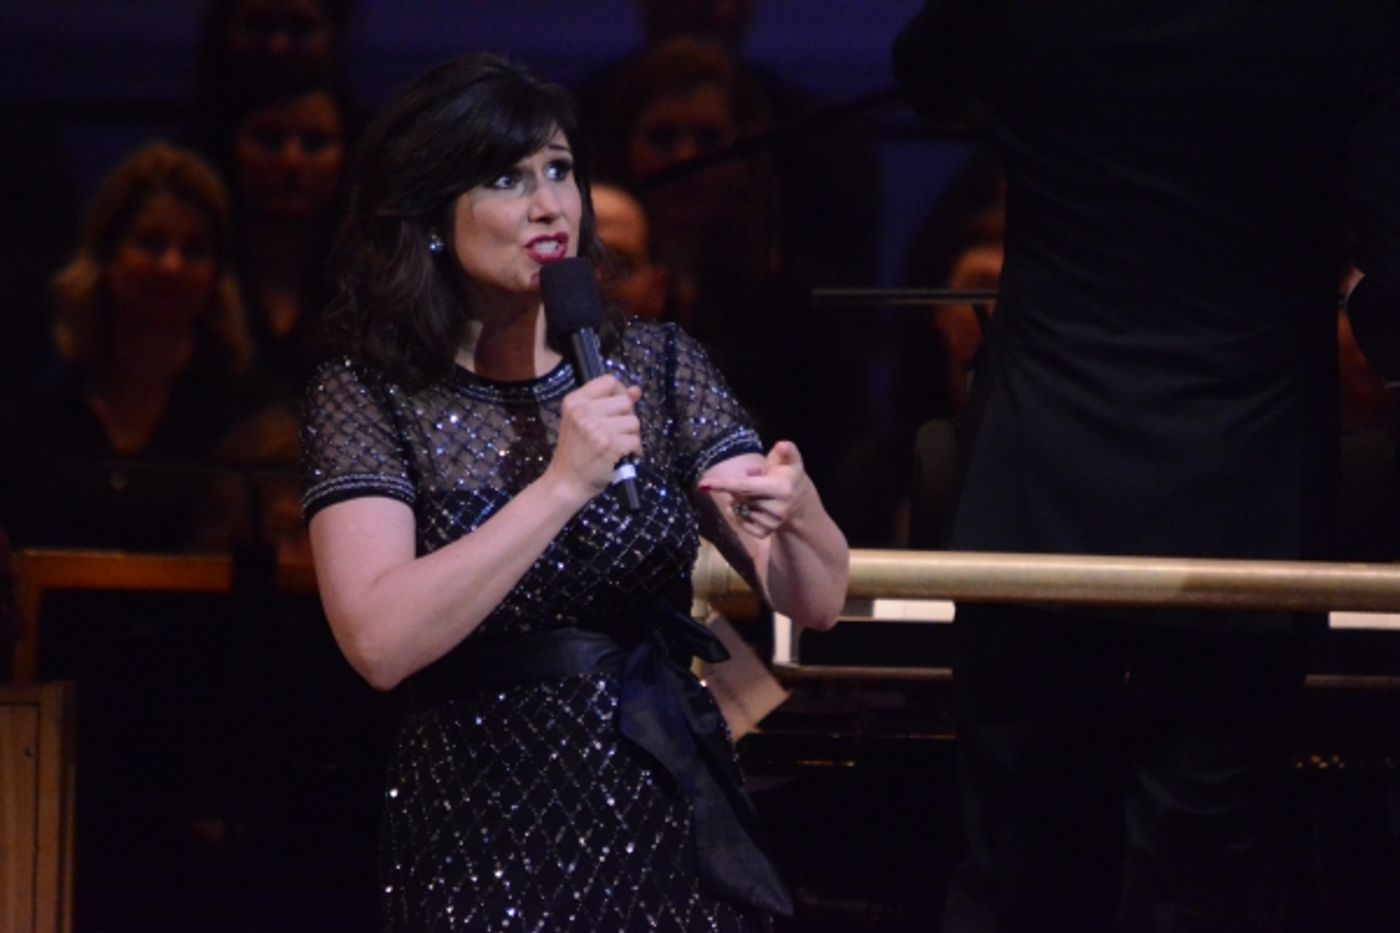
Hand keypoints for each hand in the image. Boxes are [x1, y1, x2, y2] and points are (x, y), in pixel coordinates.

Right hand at [547, 375, 641, 500]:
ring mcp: (595, 428)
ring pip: (634, 422)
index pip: (609, 381)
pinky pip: (635, 441)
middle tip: (617, 433)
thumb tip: (636, 390)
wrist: (565, 483)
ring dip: (632, 436)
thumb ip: (609, 403)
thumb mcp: (584, 422)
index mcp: (574, 401)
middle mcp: (583, 411)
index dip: (621, 393)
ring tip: (618, 446)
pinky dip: (634, 451)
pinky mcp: (607, 445)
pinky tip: (623, 457)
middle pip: (625, 402)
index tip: (618, 409)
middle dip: (628, 418)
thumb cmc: (576, 453)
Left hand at [699, 441, 812, 538]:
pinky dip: (738, 512)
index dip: (724, 484)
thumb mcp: (790, 459)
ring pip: (737, 509)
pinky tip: (750, 506)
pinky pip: (739, 522)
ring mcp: (771, 524)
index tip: (702, 484)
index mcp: (781, 489)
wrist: (799, 503)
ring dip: (739, 499)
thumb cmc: (788, 475)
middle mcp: (777, 509)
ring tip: (756, 493)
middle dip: (736, 485)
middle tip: (751, 477)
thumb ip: (786, 451)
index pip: (746, 486)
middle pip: (738, 496)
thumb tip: (783, 445)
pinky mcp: (764, 533)